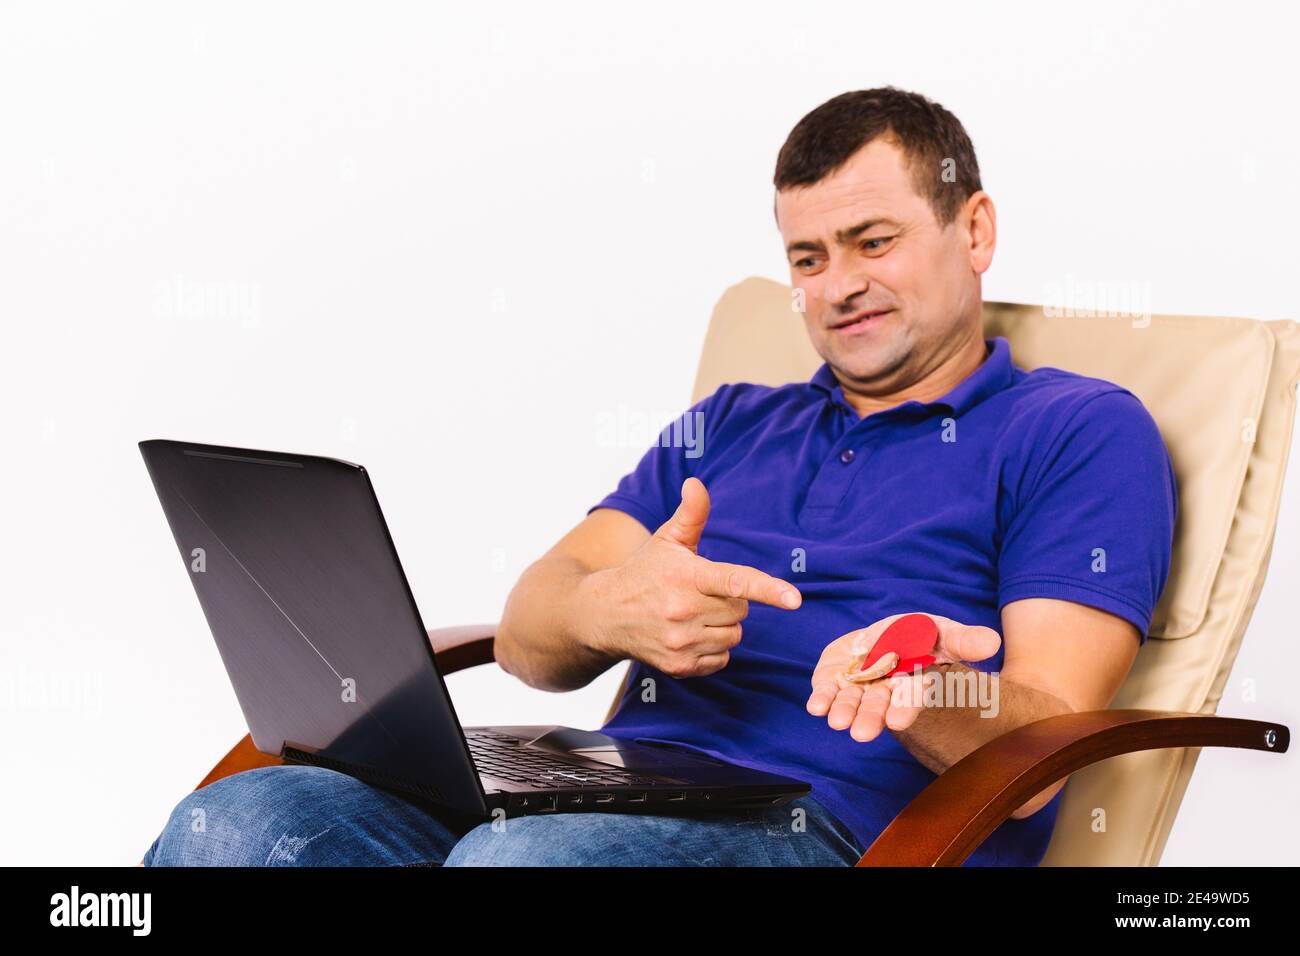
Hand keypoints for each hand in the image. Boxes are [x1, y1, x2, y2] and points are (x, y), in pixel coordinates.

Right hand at [585, 477, 801, 677]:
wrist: (605, 614)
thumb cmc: (644, 572)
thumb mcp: (666, 540)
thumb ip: (690, 514)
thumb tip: (696, 483)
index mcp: (686, 576)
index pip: (735, 581)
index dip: (768, 589)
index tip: (795, 599)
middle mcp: (683, 610)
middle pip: (740, 609)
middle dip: (728, 600)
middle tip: (700, 593)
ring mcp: (681, 641)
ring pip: (734, 634)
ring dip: (723, 625)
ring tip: (693, 614)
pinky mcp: (680, 666)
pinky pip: (722, 658)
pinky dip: (713, 648)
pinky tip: (689, 634)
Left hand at [806, 613, 1000, 741]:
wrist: (884, 637)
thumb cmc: (917, 637)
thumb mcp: (940, 632)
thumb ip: (962, 640)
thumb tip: (993, 642)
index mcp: (912, 683)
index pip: (911, 698)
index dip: (904, 709)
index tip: (897, 721)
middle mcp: (884, 691)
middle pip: (878, 706)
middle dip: (870, 718)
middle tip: (861, 733)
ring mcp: (858, 688)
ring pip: (851, 702)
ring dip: (844, 712)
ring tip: (837, 723)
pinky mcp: (834, 679)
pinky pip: (827, 690)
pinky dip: (821, 698)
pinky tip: (815, 707)